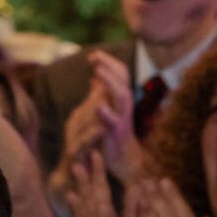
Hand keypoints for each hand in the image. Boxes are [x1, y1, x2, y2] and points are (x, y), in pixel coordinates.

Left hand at [86, 52, 146, 179]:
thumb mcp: (106, 109)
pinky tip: (98, 105)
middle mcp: (124, 106)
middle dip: (109, 65)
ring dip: (111, 82)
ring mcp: (123, 119)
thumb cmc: (113, 134)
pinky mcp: (118, 134)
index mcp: (120, 99)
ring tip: (98, 71)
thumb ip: (101, 92)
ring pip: (123, 97)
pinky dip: (107, 113)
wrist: (123, 162)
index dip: (107, 62)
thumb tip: (94, 75)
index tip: (93, 55)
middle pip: (123, 80)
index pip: (119, 74)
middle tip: (94, 56)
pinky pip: (115, 122)